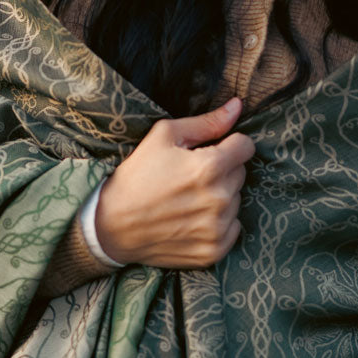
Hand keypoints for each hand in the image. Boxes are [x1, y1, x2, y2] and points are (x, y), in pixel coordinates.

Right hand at [95, 95, 255, 266]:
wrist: (112, 225)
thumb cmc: (136, 175)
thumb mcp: (164, 136)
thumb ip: (206, 122)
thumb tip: (238, 106)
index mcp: (210, 167)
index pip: (245, 147)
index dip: (229, 144)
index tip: (211, 150)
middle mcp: (219, 199)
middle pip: (240, 173)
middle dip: (222, 170)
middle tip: (190, 176)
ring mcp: (217, 228)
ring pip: (236, 201)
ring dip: (220, 197)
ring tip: (188, 198)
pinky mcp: (214, 251)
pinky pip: (233, 228)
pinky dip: (218, 223)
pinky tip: (192, 219)